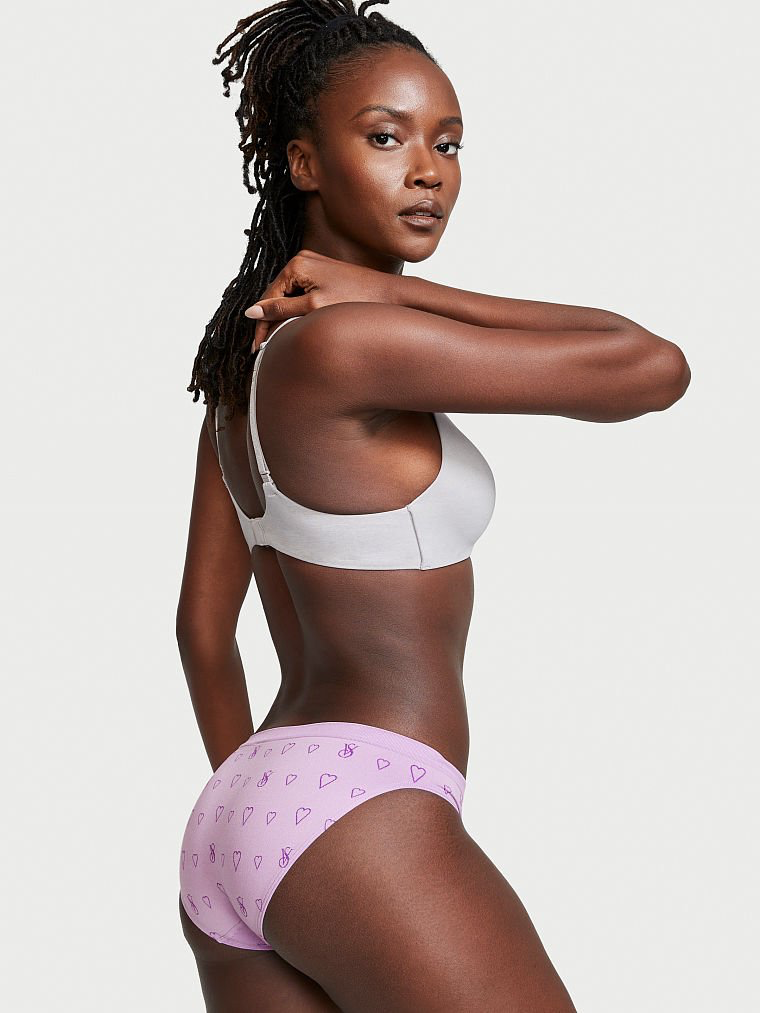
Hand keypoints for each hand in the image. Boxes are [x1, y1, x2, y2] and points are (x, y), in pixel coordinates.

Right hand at [243, 249, 396, 350]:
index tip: (257, 347)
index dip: (261, 324)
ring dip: (283, 317)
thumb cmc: (356, 299)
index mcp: (297, 264)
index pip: (268, 297)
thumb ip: (281, 310)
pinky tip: (296, 327)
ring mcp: (313, 265)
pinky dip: (297, 310)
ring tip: (278, 341)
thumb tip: (251, 312)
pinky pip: (301, 293)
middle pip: (276, 295)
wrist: (388, 294)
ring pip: (289, 296)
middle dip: (270, 321)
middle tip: (264, 349)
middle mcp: (302, 259)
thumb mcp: (314, 308)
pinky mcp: (323, 273)